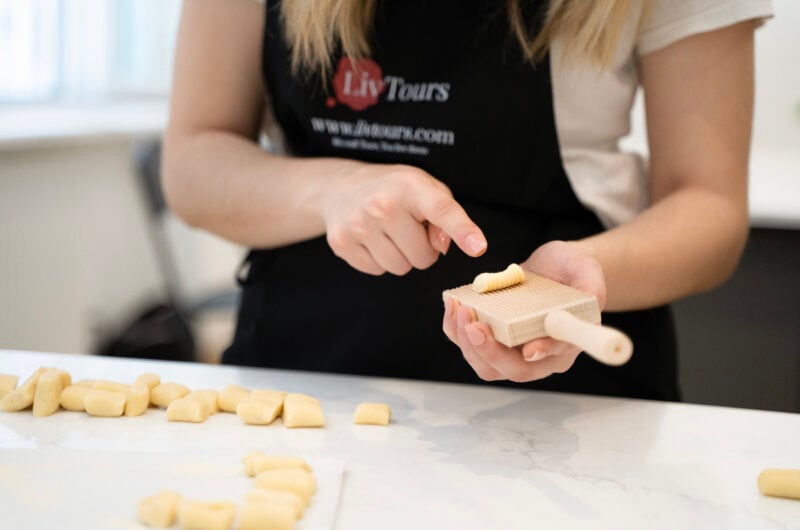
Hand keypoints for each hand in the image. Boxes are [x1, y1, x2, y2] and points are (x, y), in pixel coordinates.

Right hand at [322, 163, 486, 274]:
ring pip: (400, 268)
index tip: (478, 247)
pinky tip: (373, 239)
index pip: (442, 210)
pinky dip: (380, 260)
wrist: (340, 188)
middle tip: (409, 229)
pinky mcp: (342, 243)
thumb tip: (441, 246)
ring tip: (390, 233)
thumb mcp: (425, 189)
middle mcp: (382, 205)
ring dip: (401, 257)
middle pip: (423, 257)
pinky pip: (378, 271)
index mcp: (410, 186)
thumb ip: (445, 215)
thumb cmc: (393, 190)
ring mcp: (358, 225)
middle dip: (422, 249)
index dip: (462, 230)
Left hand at [442, 240, 605, 381]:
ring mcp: (513, 350)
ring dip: (467, 343)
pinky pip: (470, 345)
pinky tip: (452, 305)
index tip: (530, 347)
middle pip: (513, 370)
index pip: (554, 357)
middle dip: (489, 351)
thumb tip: (593, 299)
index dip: (542, 354)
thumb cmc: (573, 271)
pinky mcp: (492, 338)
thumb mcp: (587, 269)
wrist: (555, 268)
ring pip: (486, 365)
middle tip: (474, 324)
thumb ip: (592, 285)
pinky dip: (455, 329)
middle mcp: (539, 355)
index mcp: (567, 343)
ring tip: (459, 310)